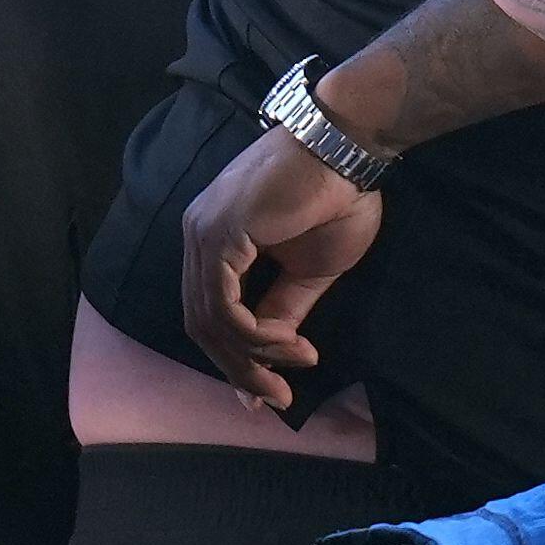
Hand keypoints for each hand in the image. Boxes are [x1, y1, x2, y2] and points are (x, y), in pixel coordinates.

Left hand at [183, 123, 385, 413]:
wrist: (348, 147)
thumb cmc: (334, 198)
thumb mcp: (309, 271)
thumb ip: (283, 310)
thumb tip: (270, 358)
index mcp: (213, 242)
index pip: (209, 312)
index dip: (235, 359)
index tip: (273, 391)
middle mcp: (197, 236)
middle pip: (202, 323)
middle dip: (240, 369)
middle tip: (279, 397)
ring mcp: (202, 233)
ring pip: (210, 321)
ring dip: (254, 357)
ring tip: (298, 364)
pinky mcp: (219, 234)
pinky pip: (223, 306)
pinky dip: (255, 336)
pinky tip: (291, 342)